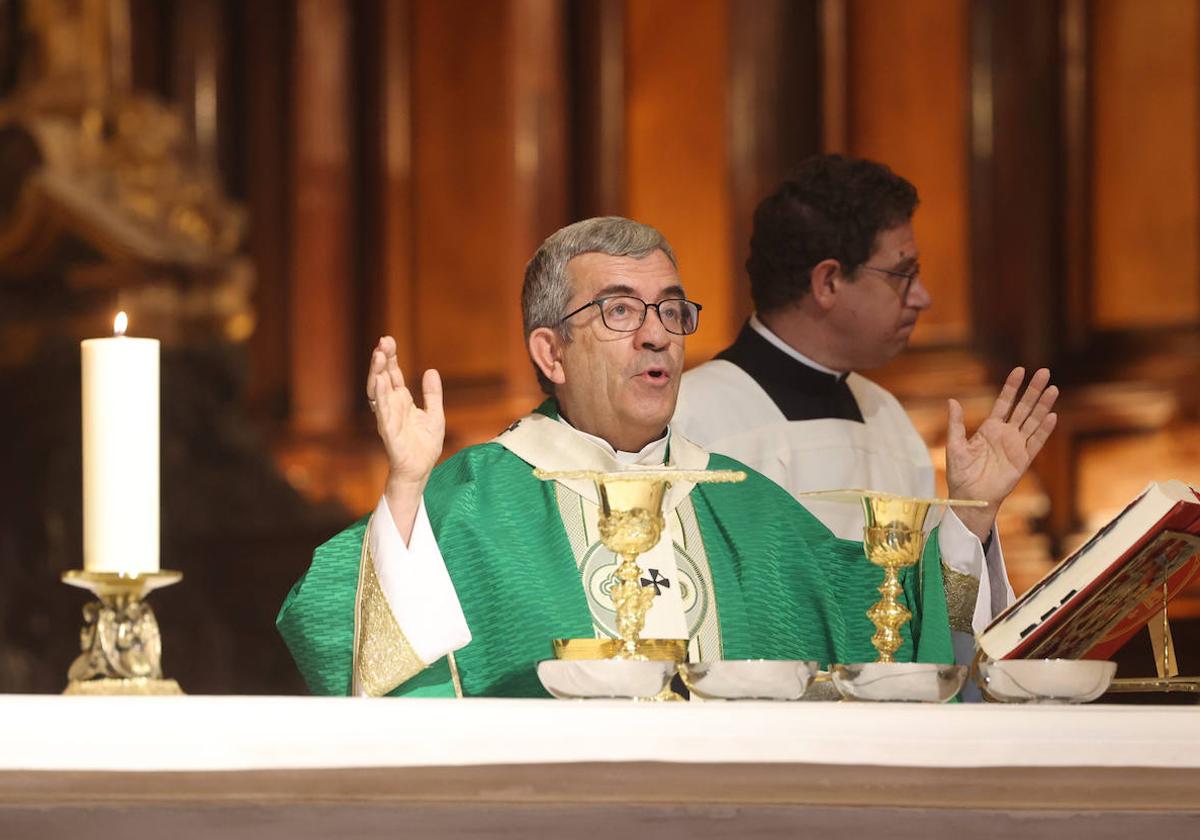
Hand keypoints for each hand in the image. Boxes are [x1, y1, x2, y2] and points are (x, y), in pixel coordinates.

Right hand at [366, 336, 444, 536]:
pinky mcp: (389, 431)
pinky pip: (382, 412)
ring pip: (378, 391)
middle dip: (382, 360)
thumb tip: (431, 371)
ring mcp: (388, 417)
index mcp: (402, 401)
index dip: (391, 358)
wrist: (421, 469)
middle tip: (383, 341)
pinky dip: (381, 396)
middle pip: (383, 378)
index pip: (394, 375)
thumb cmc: (425, 445)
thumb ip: (432, 394)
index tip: (388, 340)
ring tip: (379, 355)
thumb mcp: (435, 414)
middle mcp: (392, 406)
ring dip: (377, 373)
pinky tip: (381, 382)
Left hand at [946, 367, 1058, 540]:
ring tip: (1053, 388)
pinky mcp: (1023, 460)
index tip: (1020, 370)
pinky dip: (1044, 430)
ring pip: (1033, 421)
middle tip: (1044, 372)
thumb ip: (956, 424)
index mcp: (989, 429)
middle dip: (1033, 390)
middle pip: (1023, 407)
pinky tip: (1052, 416)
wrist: (970, 498)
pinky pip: (1036, 442)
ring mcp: (1016, 446)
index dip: (1012, 387)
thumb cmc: (960, 474)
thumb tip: (952, 401)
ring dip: (1043, 405)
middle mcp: (1006, 434)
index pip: (1004, 402)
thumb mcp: (955, 446)